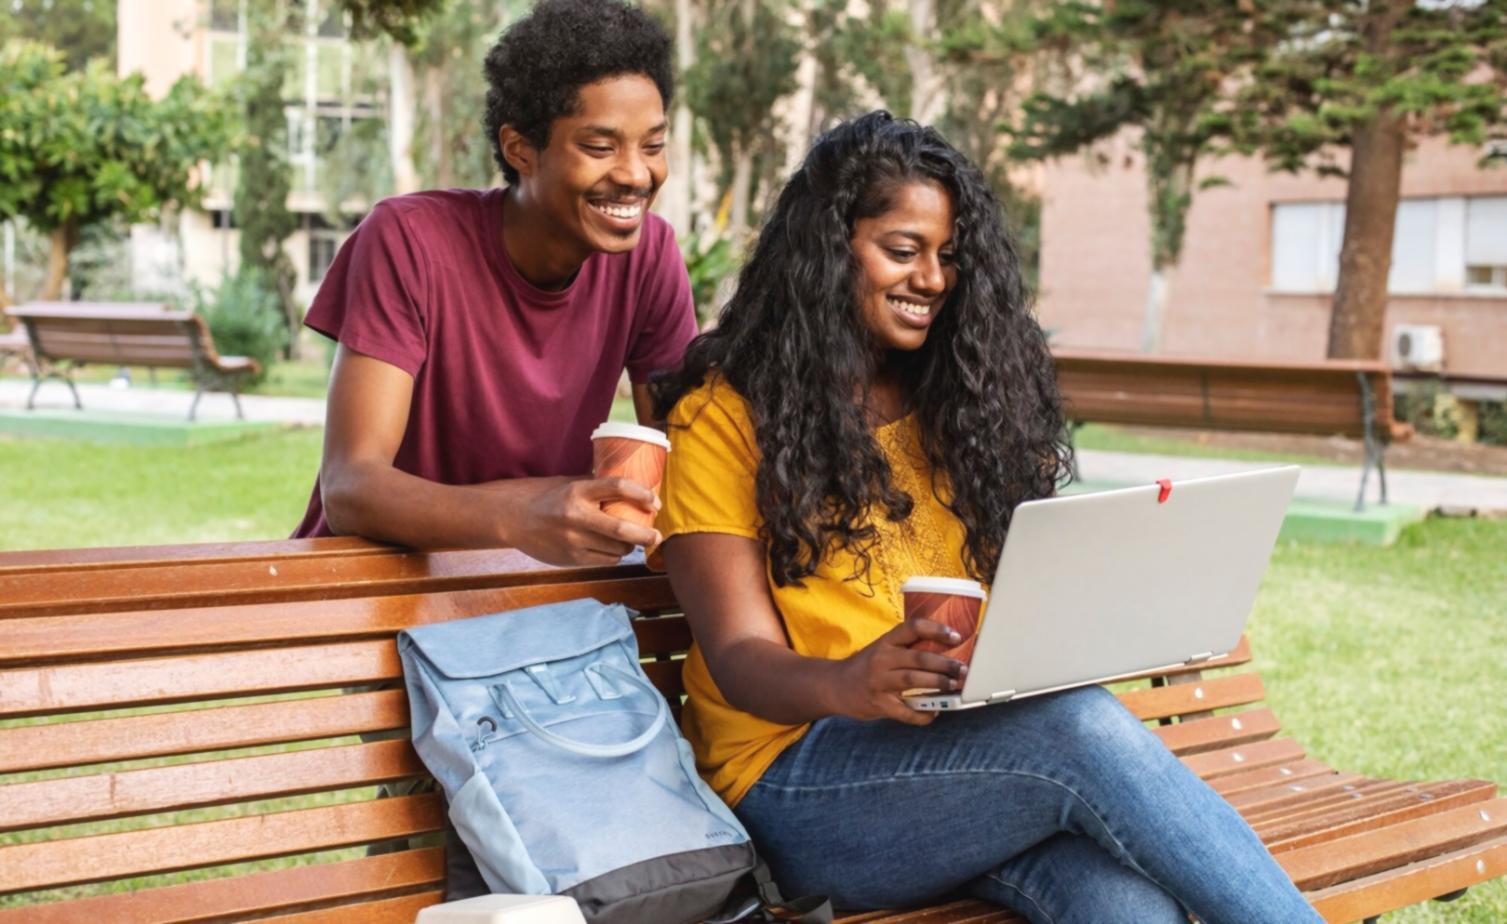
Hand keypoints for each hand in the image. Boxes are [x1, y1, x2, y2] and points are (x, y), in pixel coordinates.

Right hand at [509, 476, 661, 565]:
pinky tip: (612, 549)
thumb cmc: (547, 497)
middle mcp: (576, 516)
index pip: (617, 487)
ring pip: (616, 549)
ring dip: (629, 546)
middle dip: (645, 534)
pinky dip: (614, 555)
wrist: (513, 519)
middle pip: (622, 529)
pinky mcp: (570, 559)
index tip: (654, 501)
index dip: (641, 494)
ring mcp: (572, 540)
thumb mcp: (570, 483)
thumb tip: (632, 484)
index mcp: (577, 491)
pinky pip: (604, 560)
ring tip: (630, 540)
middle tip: (656, 535)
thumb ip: (597, 485)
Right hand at [831, 619, 968, 725]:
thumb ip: (906, 648)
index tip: (956, 636)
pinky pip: (905, 711)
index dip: (936, 630)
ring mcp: (879, 681)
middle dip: (945, 664)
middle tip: (963, 669)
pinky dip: (922, 714)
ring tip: (953, 686)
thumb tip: (946, 651)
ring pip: (914, 680)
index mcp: (886, 641)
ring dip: (938, 683)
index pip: (912, 627)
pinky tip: (933, 713)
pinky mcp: (878, 703)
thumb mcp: (882, 649)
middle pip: (919, 657)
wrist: (835, 686)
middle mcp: (882, 658)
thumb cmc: (867, 666)